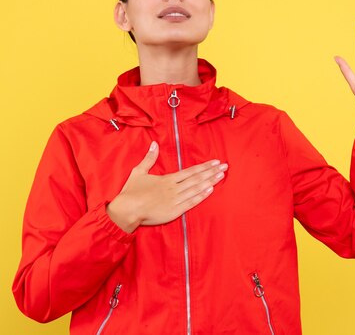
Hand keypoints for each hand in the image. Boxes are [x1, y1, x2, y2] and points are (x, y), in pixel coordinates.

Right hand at [106, 141, 227, 232]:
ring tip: (221, 176)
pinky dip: (201, 196)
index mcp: (167, 179)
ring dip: (210, 182)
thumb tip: (154, 144)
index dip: (204, 167)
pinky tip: (210, 190)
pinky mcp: (174, 211)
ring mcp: (175, 200)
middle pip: (197, 178)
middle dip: (212, 172)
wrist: (126, 210)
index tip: (215, 162)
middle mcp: (174, 188)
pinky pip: (191, 203)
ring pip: (196, 189)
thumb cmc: (131, 192)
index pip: (190, 171)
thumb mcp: (139, 172)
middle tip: (225, 167)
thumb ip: (149, 158)